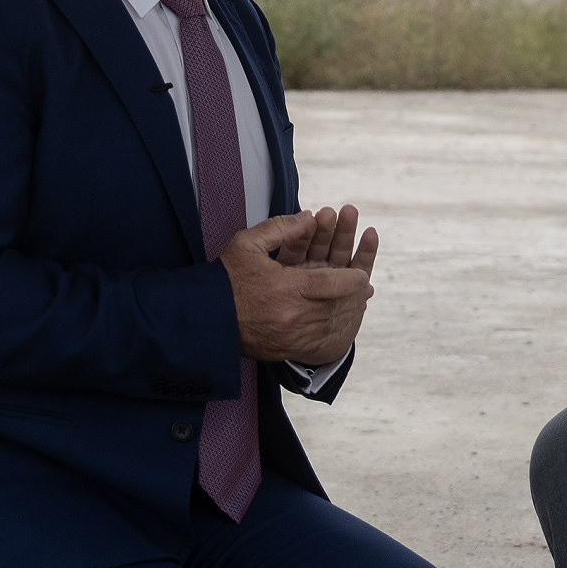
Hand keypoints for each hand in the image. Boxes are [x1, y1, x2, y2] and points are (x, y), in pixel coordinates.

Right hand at [220, 212, 375, 364]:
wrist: (203, 319)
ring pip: (332, 326)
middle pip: (339, 306)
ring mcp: (290, 337)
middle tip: (363, 286)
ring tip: (358, 302)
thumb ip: (281, 227)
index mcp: (287, 288)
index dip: (353, 278)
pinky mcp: (284, 350)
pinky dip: (334, 332)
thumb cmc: (224, 280)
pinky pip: (319, 344)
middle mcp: (293, 316)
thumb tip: (309, 217)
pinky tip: (339, 322)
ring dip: (349, 314)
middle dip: (355, 295)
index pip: (335, 283)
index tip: (360, 273)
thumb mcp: (248, 244)